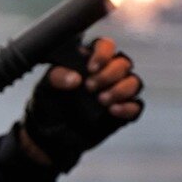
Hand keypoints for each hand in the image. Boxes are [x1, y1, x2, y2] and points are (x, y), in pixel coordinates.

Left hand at [20, 38, 143, 171]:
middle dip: (109, 74)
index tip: (91, 68)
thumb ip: (57, 77)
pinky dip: (128, 107)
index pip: (106, 46)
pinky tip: (113, 111)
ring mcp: (117, 92)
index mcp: (90, 61)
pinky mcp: (122, 113)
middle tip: (91, 88)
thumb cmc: (49, 104)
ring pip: (134, 82)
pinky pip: (136, 106)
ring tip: (102, 100)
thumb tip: (75, 78)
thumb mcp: (45, 87)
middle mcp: (107, 73)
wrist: (52, 135)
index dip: (103, 54)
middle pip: (123, 63)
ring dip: (121, 89)